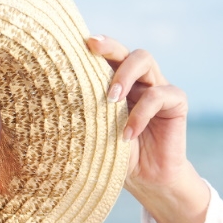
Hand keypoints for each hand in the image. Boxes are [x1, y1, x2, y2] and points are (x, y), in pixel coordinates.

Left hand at [87, 35, 208, 222]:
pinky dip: (141, 113)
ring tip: (110, 99)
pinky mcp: (176, 103)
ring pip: (145, 61)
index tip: (80, 42)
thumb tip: (46, 100)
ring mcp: (158, 88)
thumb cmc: (114, 155)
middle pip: (126, 50)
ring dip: (125, 76)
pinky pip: (160, 95)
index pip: (107, 56)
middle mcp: (138, 80)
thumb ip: (82, 112)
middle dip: (110, 47)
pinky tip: (128, 134)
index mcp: (116, 83)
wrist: (146, 181)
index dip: (96, 45)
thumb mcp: (93, 133)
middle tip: (93, 50)